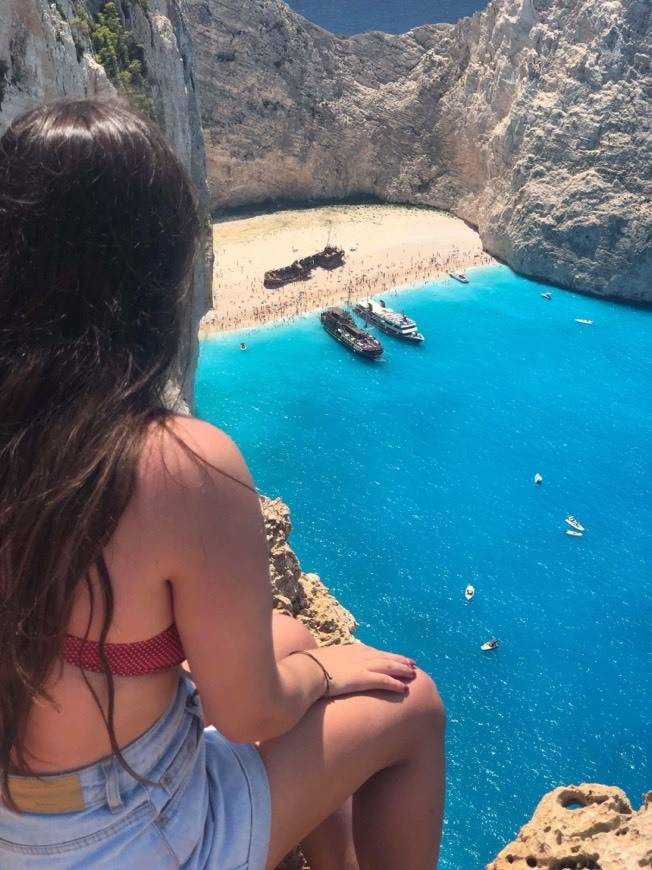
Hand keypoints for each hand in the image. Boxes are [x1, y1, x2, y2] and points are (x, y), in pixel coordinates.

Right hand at [300, 643, 417, 696]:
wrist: (306, 671)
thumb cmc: (307, 668)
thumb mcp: (320, 661)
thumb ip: (327, 664)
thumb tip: (323, 669)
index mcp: (349, 650)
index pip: (372, 652)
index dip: (384, 655)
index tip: (393, 657)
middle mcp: (358, 655)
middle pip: (384, 656)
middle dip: (399, 660)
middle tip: (412, 663)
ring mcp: (361, 666)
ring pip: (388, 666)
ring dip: (402, 669)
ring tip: (413, 674)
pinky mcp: (362, 678)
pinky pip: (384, 680)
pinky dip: (395, 684)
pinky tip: (404, 688)